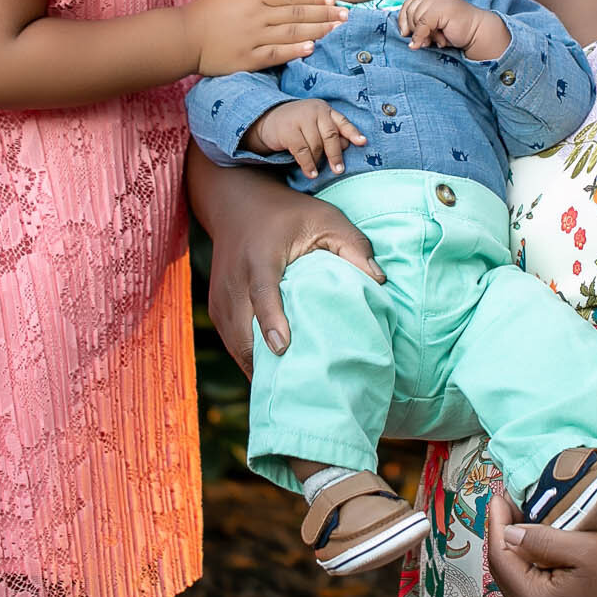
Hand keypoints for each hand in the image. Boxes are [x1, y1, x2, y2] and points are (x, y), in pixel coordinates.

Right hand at [188, 0, 345, 74]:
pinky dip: (294, 51)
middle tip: (346, 15)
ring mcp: (252, 38)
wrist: (182, 37)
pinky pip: (275, 54)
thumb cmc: (205, 13)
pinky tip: (312, 49)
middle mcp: (256, 16)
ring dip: (317, 31)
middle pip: (296, 14)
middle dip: (324, 14)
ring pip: (291, 33)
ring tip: (336, 29)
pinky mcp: (247, 59)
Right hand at [197, 168, 385, 376]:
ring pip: (235, 343)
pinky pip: (231, 342)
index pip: (262, 294)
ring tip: (289, 393)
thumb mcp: (324, 218)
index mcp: (260, 258)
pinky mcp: (216, 308)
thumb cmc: (287, 213)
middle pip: (242, 330)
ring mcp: (220, 297)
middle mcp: (234, 281)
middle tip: (297, 390)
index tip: (283, 348)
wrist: (237, 203)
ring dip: (257, 368)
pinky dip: (249, 360)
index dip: (271, 321)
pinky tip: (274, 377)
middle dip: (265, 362)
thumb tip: (379, 280)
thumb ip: (353, 245)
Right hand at [243, 100, 367, 178]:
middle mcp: (314, 111)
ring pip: (316, 145)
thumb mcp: (315, 124)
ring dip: (318, 161)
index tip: (363, 142)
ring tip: (318, 172)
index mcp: (325, 110)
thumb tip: (347, 146)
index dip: (353, 133)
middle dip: (335, 155)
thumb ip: (330, 133)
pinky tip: (310, 173)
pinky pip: (302, 151)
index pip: (342, 122)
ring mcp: (300, 119)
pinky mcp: (288, 130)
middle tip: (339, 170)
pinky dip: (307, 164)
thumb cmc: (298, 125)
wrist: (268, 118)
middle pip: (330, 136)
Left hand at [398, 0, 508, 58]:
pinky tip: (429, 44)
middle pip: (410, 12)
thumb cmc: (456, 31)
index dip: (403, 20)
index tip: (406, 34)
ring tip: (437, 40)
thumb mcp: (433, 26)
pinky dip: (421, 36)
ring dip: (423, 35)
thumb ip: (419, 24)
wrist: (477, 32)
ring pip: (415, 19)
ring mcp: (438, 0)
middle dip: (414, 30)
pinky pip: (422, 24)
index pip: (408, 4)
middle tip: (426, 41)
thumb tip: (403, 33)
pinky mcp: (441, 9)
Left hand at [484, 490, 596, 596]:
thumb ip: (540, 539)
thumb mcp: (583, 546)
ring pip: (522, 583)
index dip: (496, 523)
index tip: (499, 494)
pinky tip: (544, 546)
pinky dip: (535, 566)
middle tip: (509, 504)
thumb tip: (509, 532)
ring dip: (519, 551)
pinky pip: (539, 591)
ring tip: (524, 519)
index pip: (501, 558)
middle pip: (507, 573)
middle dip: (504, 536)